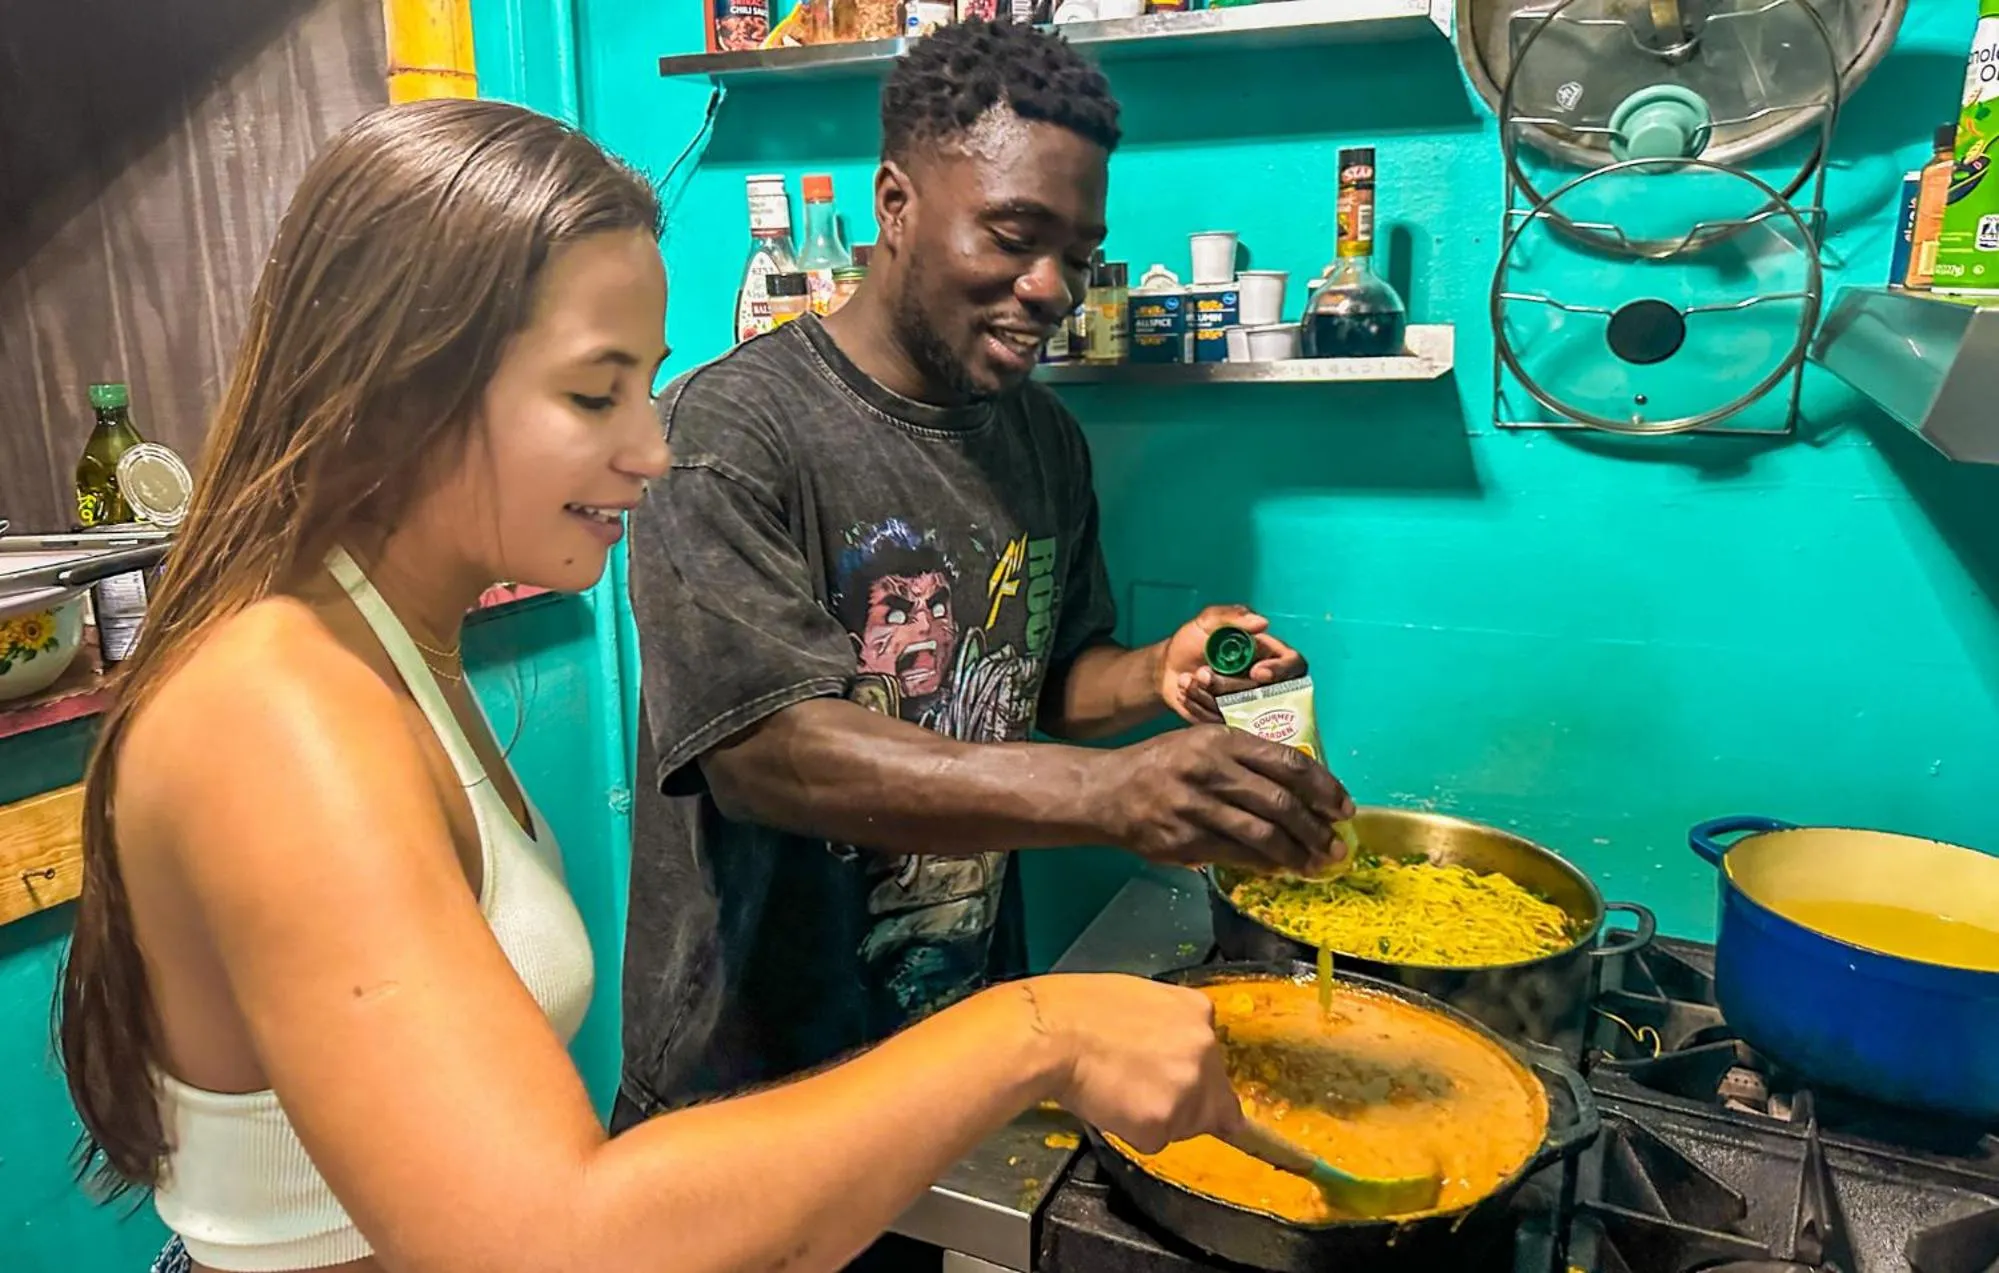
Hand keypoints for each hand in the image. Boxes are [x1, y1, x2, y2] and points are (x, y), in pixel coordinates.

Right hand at [1025, 974, 1243, 1153]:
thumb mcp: (1139, 1000)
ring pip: (1184, 1125)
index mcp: (1198, 1013)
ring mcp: (1188, 1088)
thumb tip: (1171, 1054)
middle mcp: (1205, 1050)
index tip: (1190, 1097)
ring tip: (1116, 1092)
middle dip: (1182, 1107)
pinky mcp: (1164, 1121)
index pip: (1218, 1066)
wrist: (1052, 1032)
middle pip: (1212, 1103)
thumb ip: (1169, 1028)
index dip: (1199, 1086)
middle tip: (1138, 1094)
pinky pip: (1154, 1140)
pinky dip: (1133, 1133)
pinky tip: (1109, 1105)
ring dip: (1157, 1120)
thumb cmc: (1079, 1010)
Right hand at [1098, 725, 1354, 873]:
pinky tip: (1280, 868)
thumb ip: (1247, 759)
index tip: (1343, 808)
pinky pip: (1237, 856)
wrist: (1107, 792)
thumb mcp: (1202, 744)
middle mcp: (1211, 770)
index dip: (1323, 787)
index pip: (1287, 762)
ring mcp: (1196, 808)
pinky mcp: (1185, 841)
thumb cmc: (1163, 765)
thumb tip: (1304, 789)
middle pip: (1281, 802)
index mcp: (1221, 740)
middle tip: (1335, 845)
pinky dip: (1265, 865)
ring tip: (1316, 864)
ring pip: (1263, 834)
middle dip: (1316, 828)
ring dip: (1297, 853)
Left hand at [1158, 605, 1307, 724]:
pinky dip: (1199, 706)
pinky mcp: (1229, 721)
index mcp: (1268, 654)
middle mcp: (1264, 683)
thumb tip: (1263, 623)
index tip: (1256, 672)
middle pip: (1265, 693)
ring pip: (1242, 710)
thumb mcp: (1208, 621)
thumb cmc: (1192, 640)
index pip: (1293, 665)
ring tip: (1188, 679)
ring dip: (1210, 694)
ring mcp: (1247, 705)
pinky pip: (1221, 722)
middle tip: (1202, 673)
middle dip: (1229, 685)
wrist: (1167, 667)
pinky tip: (1186, 690)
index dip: (1281, 671)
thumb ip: (1233, 617)